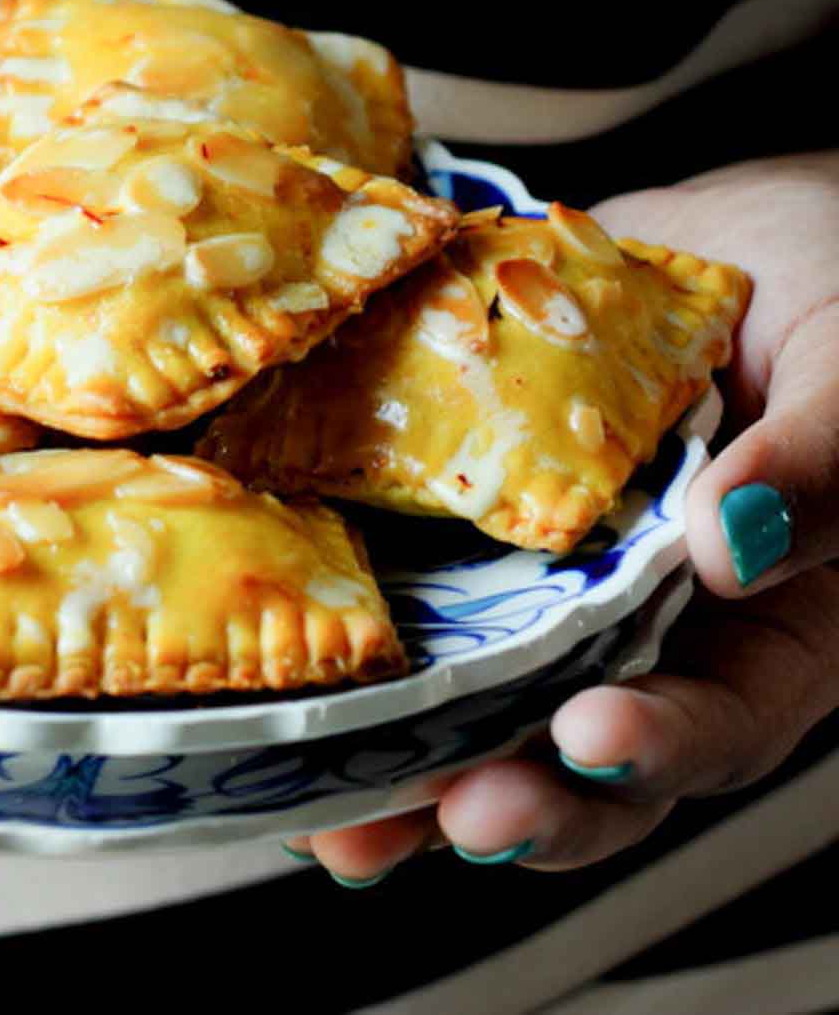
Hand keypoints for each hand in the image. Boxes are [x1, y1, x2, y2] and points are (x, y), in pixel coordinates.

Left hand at [288, 154, 838, 881]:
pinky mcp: (442, 540)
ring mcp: (527, 592)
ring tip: (335, 814)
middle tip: (451, 813)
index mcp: (762, 625)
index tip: (591, 735)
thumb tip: (732, 539)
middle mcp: (633, 631)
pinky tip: (271, 684)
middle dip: (509, 799)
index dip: (656, 744)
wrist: (721, 239)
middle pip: (573, 759)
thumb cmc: (828, 289)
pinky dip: (331, 650)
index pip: (719, 719)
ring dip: (396, 771)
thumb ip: (823, 458)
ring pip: (463, 710)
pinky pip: (388, 606)